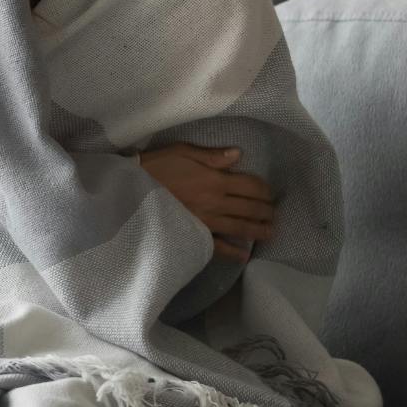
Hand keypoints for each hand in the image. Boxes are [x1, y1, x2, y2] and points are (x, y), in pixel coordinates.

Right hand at [138, 142, 274, 262]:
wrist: (131, 188)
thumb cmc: (156, 166)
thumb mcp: (183, 151)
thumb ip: (212, 156)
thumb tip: (238, 155)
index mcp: (215, 180)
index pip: (250, 186)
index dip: (264, 189)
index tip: (270, 192)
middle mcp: (215, 203)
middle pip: (250, 208)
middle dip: (267, 210)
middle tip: (274, 212)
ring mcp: (206, 221)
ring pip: (240, 228)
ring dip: (259, 230)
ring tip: (270, 232)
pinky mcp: (194, 233)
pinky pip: (217, 246)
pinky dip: (232, 253)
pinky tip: (243, 255)